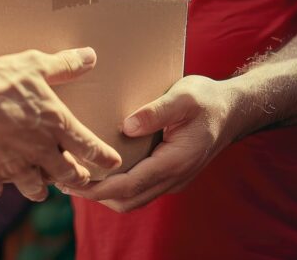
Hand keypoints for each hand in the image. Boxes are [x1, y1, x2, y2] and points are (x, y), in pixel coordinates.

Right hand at [0, 48, 121, 201]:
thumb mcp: (34, 65)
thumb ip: (64, 65)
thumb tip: (90, 55)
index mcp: (56, 125)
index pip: (89, 147)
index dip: (104, 156)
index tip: (113, 162)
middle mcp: (39, 151)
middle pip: (67, 174)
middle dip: (77, 178)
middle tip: (80, 179)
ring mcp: (13, 167)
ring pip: (34, 189)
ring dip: (40, 189)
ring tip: (41, 189)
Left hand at [55, 75, 233, 211]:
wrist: (234, 110)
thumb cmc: (208, 99)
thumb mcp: (184, 96)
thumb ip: (157, 111)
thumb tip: (127, 126)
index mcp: (175, 161)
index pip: (130, 185)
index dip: (98, 187)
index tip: (71, 181)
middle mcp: (173, 177)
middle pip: (127, 200)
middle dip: (94, 195)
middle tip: (62, 178)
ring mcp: (172, 179)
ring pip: (132, 199)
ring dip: (104, 194)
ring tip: (75, 176)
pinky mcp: (169, 174)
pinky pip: (139, 189)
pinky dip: (117, 187)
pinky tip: (100, 170)